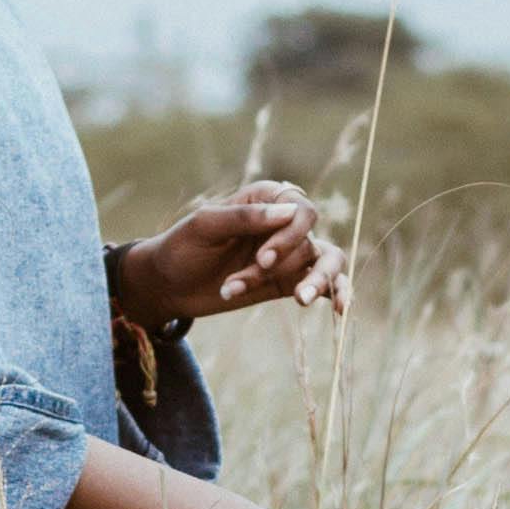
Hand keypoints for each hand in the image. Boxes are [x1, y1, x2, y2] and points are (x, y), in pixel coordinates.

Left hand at [111, 181, 348, 329]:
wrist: (168, 285)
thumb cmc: (181, 248)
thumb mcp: (204, 227)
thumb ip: (244, 217)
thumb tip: (288, 212)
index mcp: (264, 199)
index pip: (299, 209)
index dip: (289, 234)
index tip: (262, 259)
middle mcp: (282, 224)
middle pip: (310, 237)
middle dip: (290, 258)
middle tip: (261, 271)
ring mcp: (288, 254)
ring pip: (324, 262)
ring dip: (314, 281)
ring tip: (299, 300)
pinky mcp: (288, 282)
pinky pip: (325, 284)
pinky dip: (338, 292)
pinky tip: (341, 309)